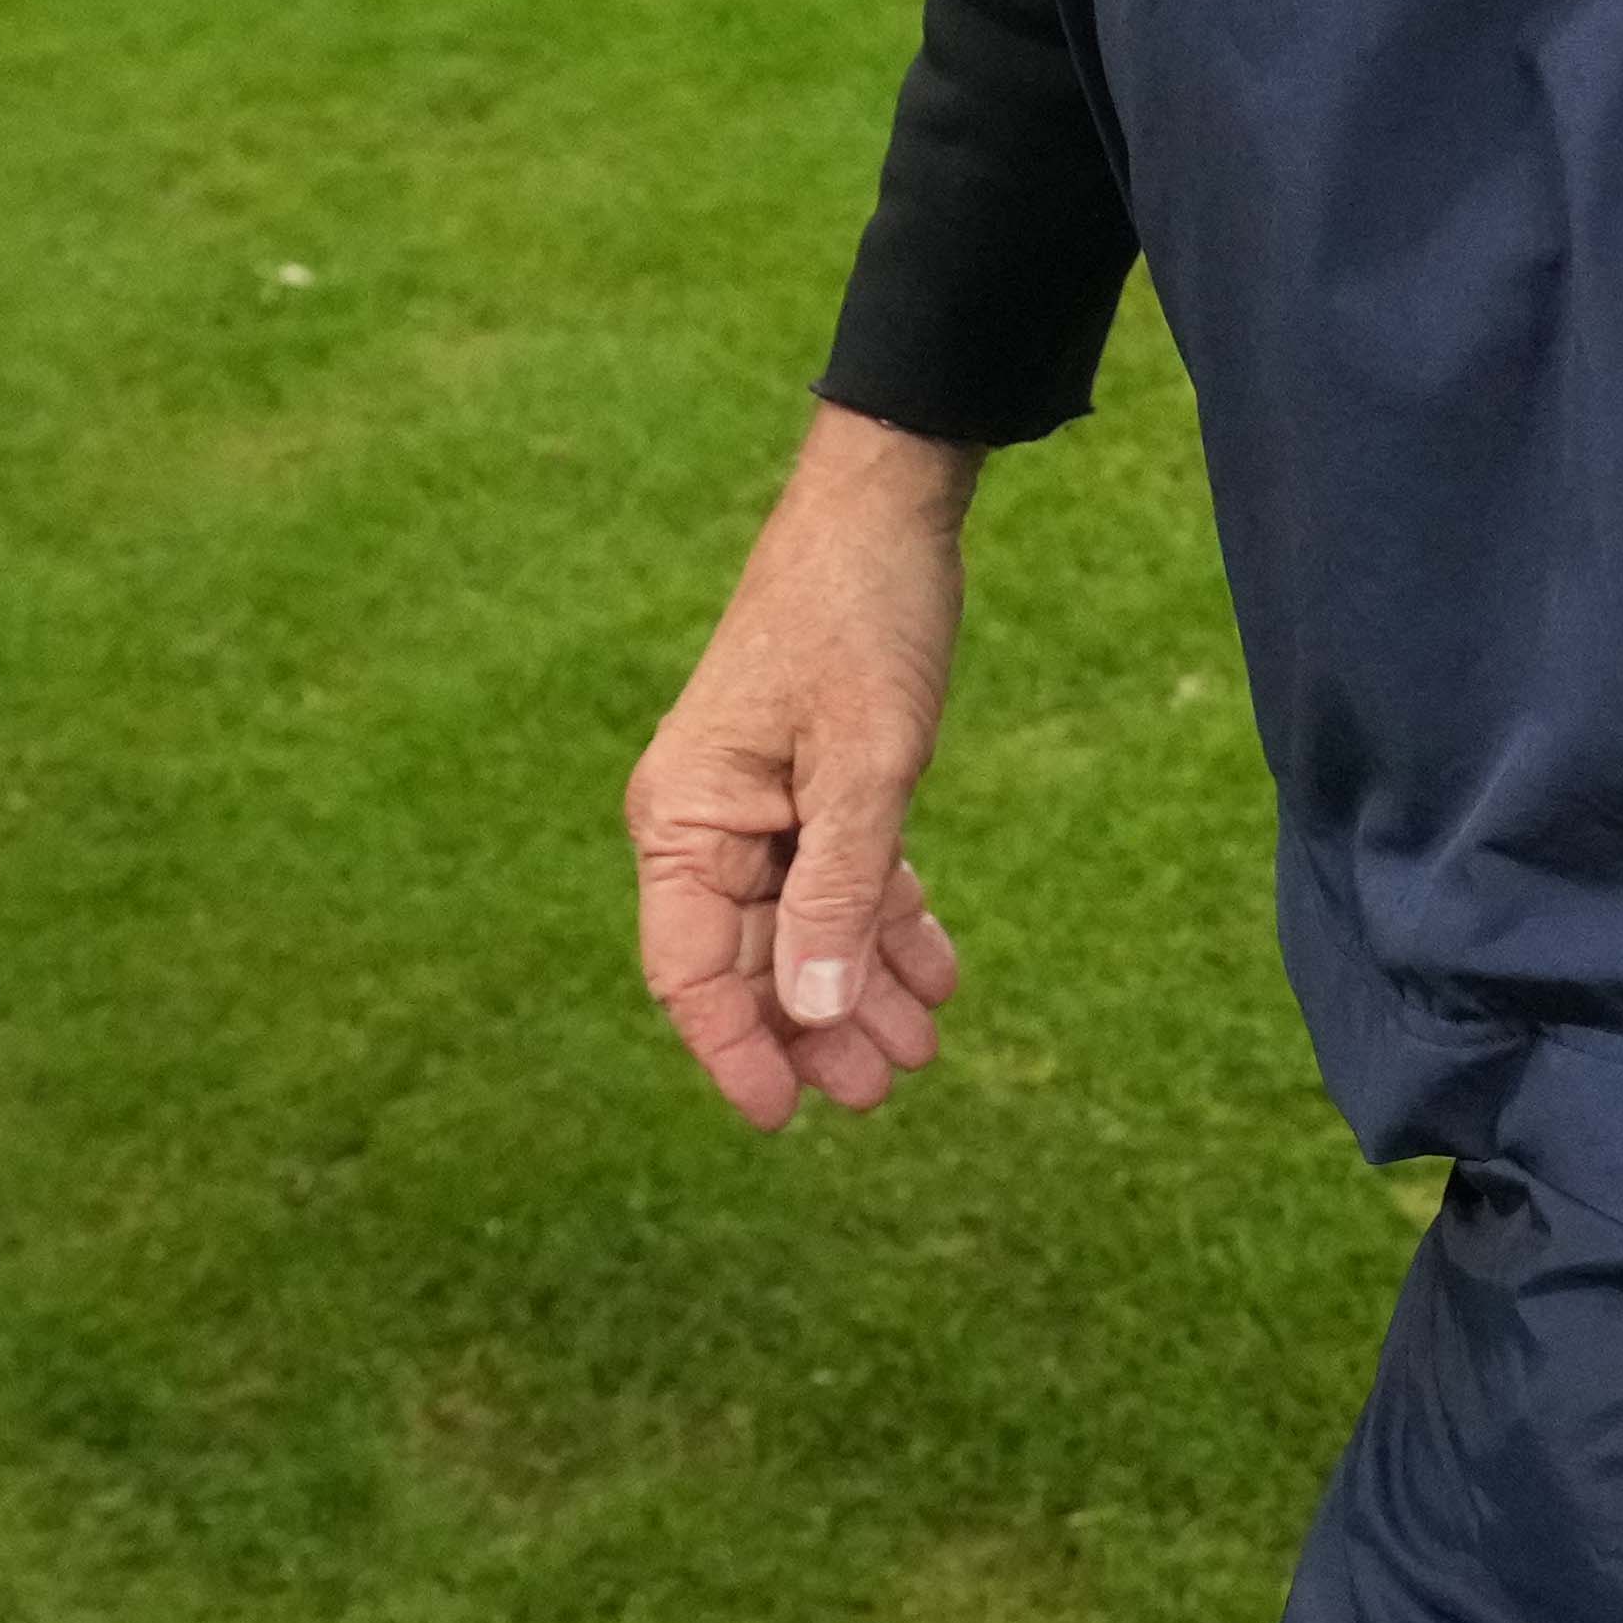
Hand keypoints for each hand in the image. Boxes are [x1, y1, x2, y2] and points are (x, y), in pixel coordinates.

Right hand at [627, 403, 981, 1128]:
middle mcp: (705, 819)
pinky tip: (937, 972)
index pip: (687, 971)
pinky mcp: (811, 781)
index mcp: (685, 817)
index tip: (788, 1118)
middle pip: (748, 959)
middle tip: (885, 1088)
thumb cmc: (860, 620)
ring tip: (923, 1047)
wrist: (890, 504)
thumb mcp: (867, 769)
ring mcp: (758, 802)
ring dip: (860, 984)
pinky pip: (840, 875)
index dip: (735, 1050)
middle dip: (816, 1027)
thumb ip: (841, 894)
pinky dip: (885, 921)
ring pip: (803, 925)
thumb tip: (817, 1012)